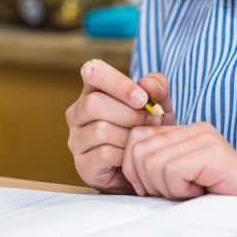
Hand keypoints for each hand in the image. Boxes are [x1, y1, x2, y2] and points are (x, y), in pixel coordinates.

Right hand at [65, 59, 174, 192]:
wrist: (147, 164)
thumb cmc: (148, 126)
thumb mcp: (159, 102)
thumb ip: (157, 86)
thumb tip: (147, 85)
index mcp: (93, 89)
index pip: (93, 71)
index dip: (118, 83)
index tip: (142, 98)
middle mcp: (78, 112)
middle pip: (94, 103)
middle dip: (129, 113)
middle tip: (150, 121)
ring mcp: (77, 139)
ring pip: (100, 130)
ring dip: (130, 134)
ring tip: (142, 138)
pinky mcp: (82, 164)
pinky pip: (104, 154)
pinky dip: (125, 155)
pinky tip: (132, 155)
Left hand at [122, 121, 236, 199]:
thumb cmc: (215, 202)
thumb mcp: (177, 182)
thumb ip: (155, 165)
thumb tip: (121, 161)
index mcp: (185, 131)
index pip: (136, 137)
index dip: (135, 170)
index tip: (157, 189)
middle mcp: (195, 128)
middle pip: (139, 149)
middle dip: (148, 181)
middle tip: (176, 192)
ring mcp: (205, 136)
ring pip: (152, 161)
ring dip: (167, 188)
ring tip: (191, 191)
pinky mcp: (212, 151)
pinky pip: (171, 170)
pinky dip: (180, 190)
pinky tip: (200, 191)